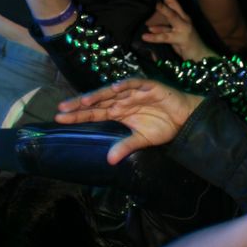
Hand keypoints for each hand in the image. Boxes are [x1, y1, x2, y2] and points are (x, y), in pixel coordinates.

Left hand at [55, 78, 202, 164]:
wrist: (186, 118)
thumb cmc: (163, 126)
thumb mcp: (142, 140)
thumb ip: (125, 147)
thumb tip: (110, 161)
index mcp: (118, 111)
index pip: (94, 113)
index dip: (78, 115)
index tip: (60, 118)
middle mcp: (122, 100)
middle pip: (97, 101)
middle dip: (80, 105)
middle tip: (62, 108)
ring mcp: (134, 92)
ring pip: (112, 92)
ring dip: (99, 96)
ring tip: (84, 101)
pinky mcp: (149, 87)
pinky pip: (135, 85)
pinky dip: (125, 86)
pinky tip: (115, 89)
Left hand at [142, 0, 213, 60]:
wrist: (200, 56)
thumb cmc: (186, 43)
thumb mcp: (176, 33)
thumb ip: (165, 28)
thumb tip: (149, 25)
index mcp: (184, 18)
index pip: (177, 6)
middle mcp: (185, 22)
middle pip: (174, 11)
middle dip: (166, 4)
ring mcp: (184, 30)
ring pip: (172, 20)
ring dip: (162, 15)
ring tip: (149, 15)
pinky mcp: (182, 39)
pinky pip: (166, 37)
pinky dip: (154, 37)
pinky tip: (145, 37)